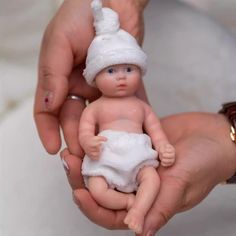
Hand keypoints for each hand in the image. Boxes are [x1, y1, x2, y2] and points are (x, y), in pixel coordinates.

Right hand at [34, 0, 145, 155]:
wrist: (114, 2)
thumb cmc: (81, 16)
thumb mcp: (60, 42)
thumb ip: (53, 73)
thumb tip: (49, 105)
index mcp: (61, 79)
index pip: (49, 110)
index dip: (49, 130)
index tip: (53, 149)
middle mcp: (80, 87)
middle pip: (75, 119)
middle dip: (77, 138)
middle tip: (82, 156)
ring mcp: (103, 89)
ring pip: (100, 119)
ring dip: (102, 136)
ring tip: (105, 153)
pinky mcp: (124, 86)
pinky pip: (128, 106)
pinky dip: (130, 121)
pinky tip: (132, 137)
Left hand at [62, 112, 235, 233]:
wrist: (212, 135)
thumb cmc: (204, 162)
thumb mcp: (181, 185)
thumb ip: (159, 207)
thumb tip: (137, 232)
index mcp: (149, 202)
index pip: (115, 214)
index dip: (95, 208)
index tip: (79, 193)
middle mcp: (139, 186)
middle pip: (105, 190)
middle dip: (83, 181)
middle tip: (69, 165)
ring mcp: (136, 166)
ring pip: (106, 170)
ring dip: (88, 163)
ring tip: (71, 153)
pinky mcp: (136, 147)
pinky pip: (115, 150)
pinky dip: (101, 148)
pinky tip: (88, 141)